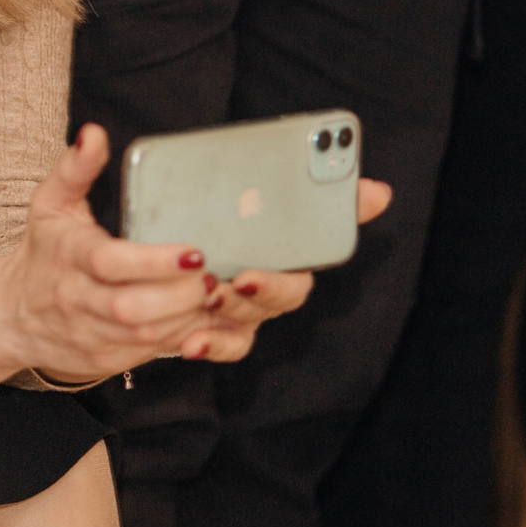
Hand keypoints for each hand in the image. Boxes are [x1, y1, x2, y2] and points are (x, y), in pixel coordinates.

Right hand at [0, 126, 392, 382]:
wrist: (12, 315)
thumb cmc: (45, 252)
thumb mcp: (51, 204)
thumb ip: (76, 168)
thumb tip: (94, 133)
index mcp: (70, 257)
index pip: (110, 264)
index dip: (154, 262)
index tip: (194, 250)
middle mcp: (79, 301)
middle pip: (132, 309)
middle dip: (182, 295)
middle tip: (215, 273)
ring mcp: (93, 336)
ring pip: (148, 337)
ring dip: (190, 318)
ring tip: (220, 292)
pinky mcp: (107, 360)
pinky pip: (152, 353)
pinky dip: (185, 336)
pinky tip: (207, 316)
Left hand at [178, 175, 392, 363]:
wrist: (146, 270)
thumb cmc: (199, 221)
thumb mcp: (220, 190)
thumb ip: (270, 181)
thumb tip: (379, 189)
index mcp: (282, 243)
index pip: (321, 242)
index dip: (324, 243)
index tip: (318, 226)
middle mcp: (271, 278)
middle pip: (290, 288)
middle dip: (270, 285)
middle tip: (245, 278)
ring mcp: (248, 308)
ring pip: (254, 313)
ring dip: (234, 306)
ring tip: (209, 292)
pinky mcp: (223, 333)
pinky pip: (229, 345)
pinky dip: (213, 344)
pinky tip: (192, 341)